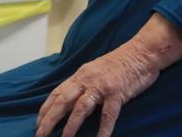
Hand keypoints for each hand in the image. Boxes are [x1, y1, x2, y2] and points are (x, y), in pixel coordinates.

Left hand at [35, 41, 158, 136]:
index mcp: (81, 75)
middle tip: (40, 135)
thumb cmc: (121, 62)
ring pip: (81, 108)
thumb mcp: (96, 69)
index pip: (57, 93)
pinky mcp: (117, 93)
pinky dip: (103, 129)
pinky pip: (108, 115)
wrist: (142, 52)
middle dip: (50, 119)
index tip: (38, 123)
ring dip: (70, 126)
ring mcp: (102, 86)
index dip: (46, 109)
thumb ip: (84, 82)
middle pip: (63, 101)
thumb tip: (72, 98)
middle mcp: (87, 80)